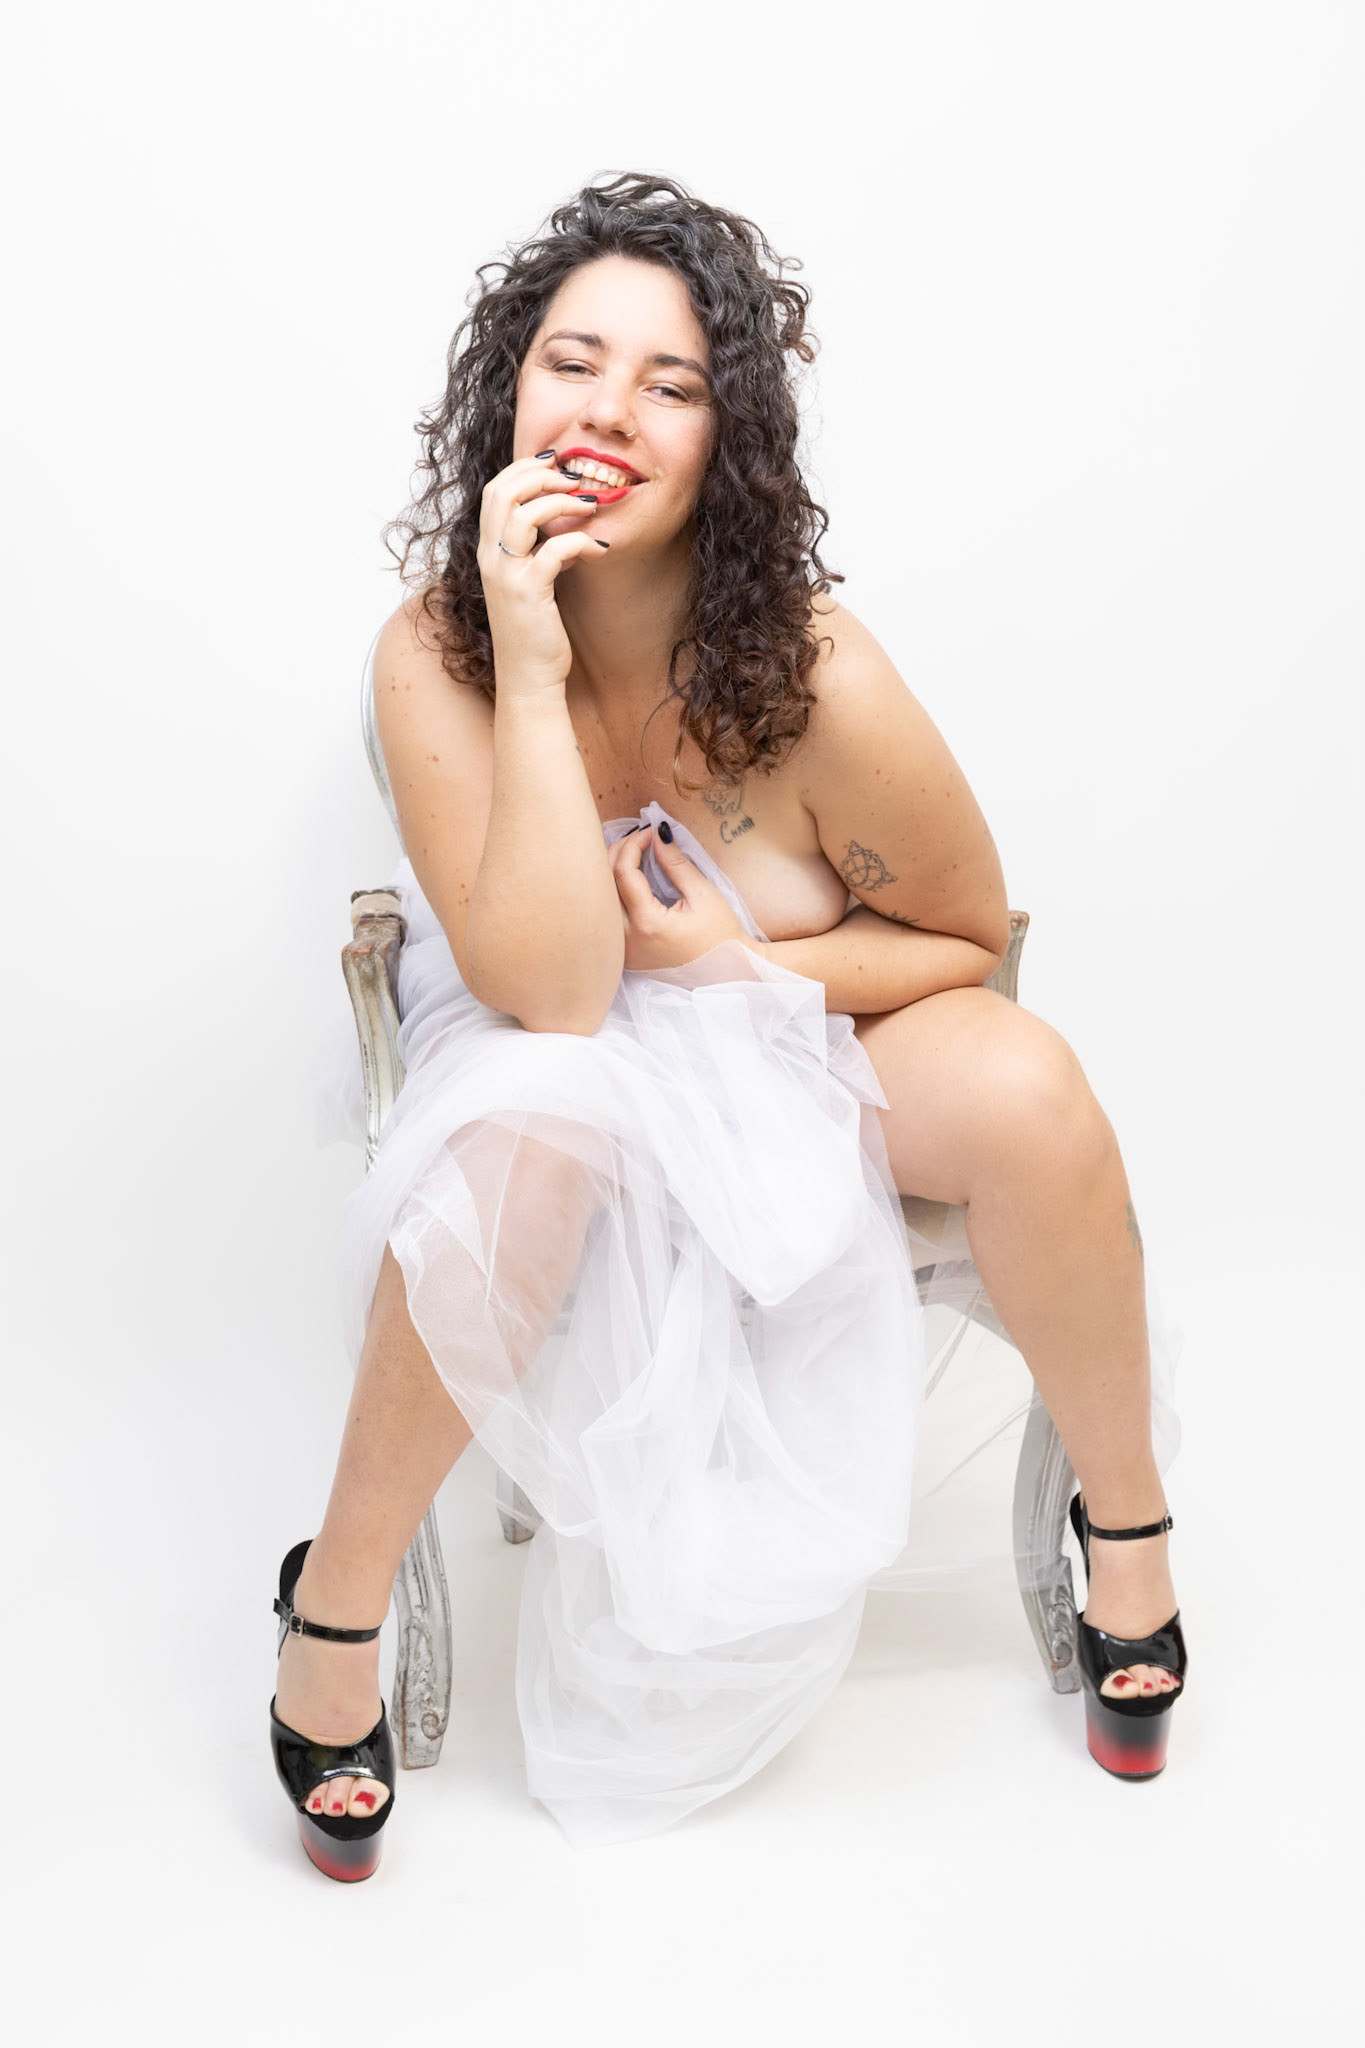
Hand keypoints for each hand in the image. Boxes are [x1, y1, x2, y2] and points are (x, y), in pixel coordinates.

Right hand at [477, 450, 606, 696]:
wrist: (529, 679)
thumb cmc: (535, 633)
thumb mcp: (533, 584)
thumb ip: (541, 552)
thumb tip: (566, 528)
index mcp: (489, 552)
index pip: (495, 491)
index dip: (524, 469)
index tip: (556, 465)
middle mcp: (490, 559)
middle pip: (502, 492)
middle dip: (540, 475)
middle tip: (575, 478)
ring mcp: (506, 576)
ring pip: (524, 515)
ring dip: (561, 501)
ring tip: (591, 504)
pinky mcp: (528, 594)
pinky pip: (554, 550)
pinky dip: (580, 541)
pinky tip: (600, 549)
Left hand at [609, 824, 751, 972]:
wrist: (727, 973)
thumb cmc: (721, 937)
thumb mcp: (703, 896)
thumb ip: (675, 863)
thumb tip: (658, 834)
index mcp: (648, 925)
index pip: (623, 873)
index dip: (633, 844)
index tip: (650, 832)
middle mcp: (627, 940)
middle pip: (602, 886)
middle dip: (617, 854)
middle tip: (638, 838)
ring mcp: (622, 951)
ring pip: (601, 902)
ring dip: (611, 872)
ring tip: (632, 853)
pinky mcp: (624, 955)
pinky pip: (608, 917)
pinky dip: (614, 892)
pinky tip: (628, 878)